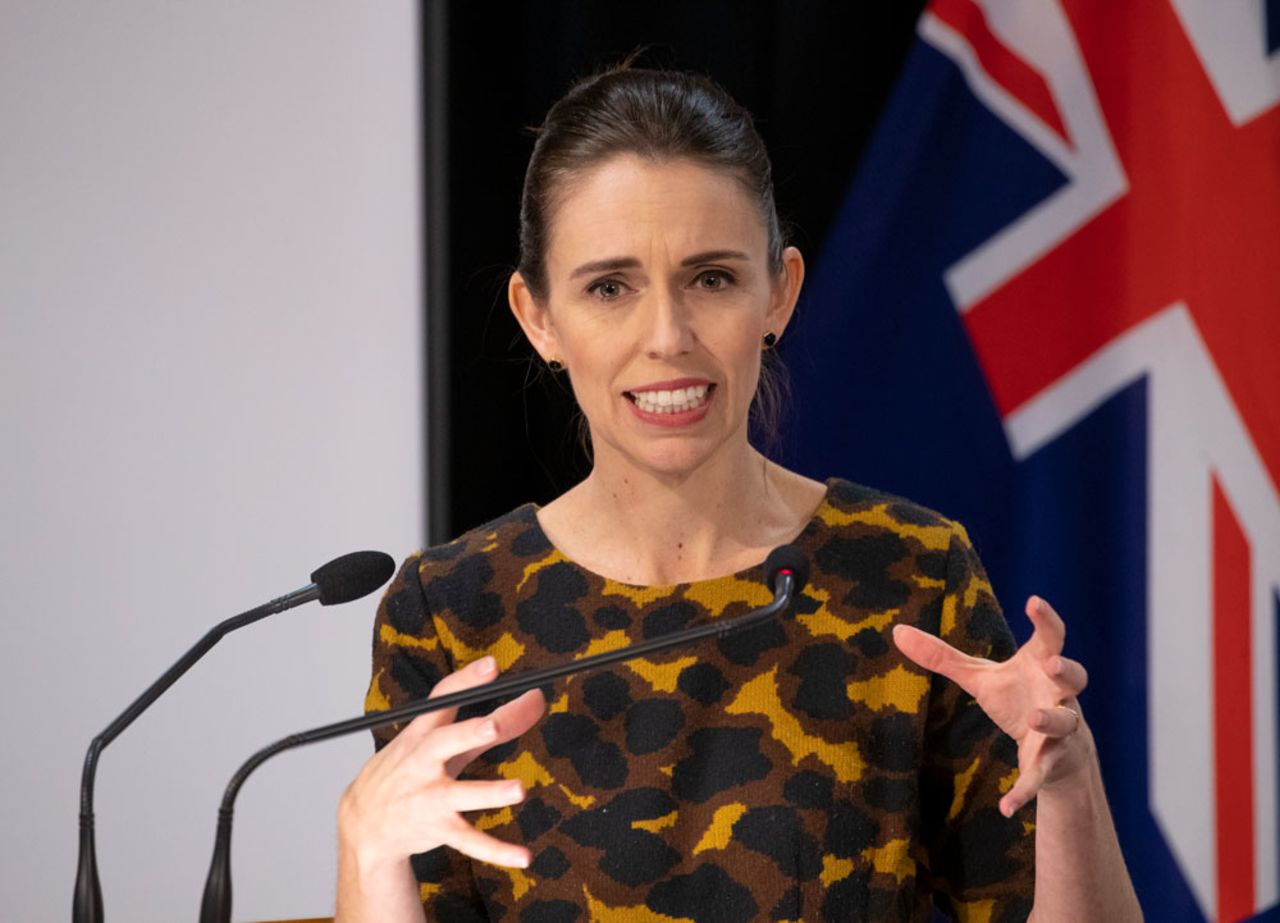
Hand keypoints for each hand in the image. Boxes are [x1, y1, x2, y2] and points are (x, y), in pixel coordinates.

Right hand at [339, 656, 546, 869]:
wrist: (363, 822)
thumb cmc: (411, 770)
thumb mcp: (442, 743)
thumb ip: (492, 722)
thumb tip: (535, 700)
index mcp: (423, 733)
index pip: (442, 700)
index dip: (466, 682)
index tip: (491, 666)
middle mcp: (422, 762)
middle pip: (444, 743)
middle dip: (467, 733)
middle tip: (494, 726)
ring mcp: (428, 797)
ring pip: (459, 795)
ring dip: (488, 793)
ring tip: (519, 790)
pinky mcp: (437, 829)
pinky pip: (469, 841)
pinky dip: (496, 851)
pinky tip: (523, 857)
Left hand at [892, 596, 1091, 816]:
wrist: (1055, 747)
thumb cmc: (1017, 697)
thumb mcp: (979, 677)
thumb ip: (942, 656)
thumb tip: (896, 631)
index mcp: (1042, 665)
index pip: (1051, 637)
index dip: (1046, 619)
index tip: (1034, 602)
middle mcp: (1059, 694)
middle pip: (1075, 677)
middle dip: (1066, 669)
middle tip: (1053, 664)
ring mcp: (1060, 728)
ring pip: (1066, 722)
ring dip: (1052, 719)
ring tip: (1032, 717)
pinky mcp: (1052, 761)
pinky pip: (1041, 776)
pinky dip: (1026, 791)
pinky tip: (1007, 808)